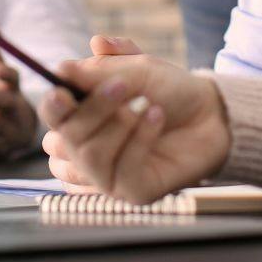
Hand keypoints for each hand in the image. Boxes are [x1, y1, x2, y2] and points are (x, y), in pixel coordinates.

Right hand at [37, 51, 229, 205]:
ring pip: (88, 158)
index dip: (52, 106)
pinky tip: (156, 117)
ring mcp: (108, 176)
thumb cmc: (167, 91)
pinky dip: (140, 138)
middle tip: (122, 86)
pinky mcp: (132, 192)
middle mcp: (87, 152)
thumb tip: (62, 69)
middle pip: (61, 141)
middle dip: (92, 111)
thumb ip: (98, 70)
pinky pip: (122, 170)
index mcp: (81, 118)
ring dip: (116, 125)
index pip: (51, 118)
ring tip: (143, 104)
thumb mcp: (135, 69)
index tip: (63, 90)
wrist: (210, 112)